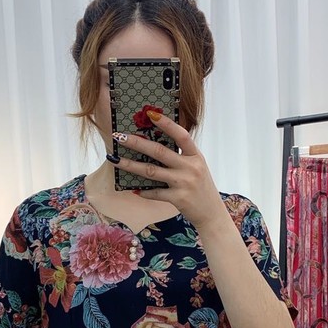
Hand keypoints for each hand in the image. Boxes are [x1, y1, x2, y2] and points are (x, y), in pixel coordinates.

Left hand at [110, 112, 226, 231]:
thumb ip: (181, 156)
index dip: (166, 124)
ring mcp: (183, 183)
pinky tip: (134, 189)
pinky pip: (155, 193)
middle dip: (136, 143)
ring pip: (151, 171)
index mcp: (195, 156)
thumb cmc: (201, 188)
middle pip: (159, 151)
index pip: (181, 135)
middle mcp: (190, 167)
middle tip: (119, 136)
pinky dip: (144, 191)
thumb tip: (154, 146)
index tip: (150, 114)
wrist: (211, 213)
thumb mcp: (197, 167)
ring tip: (115, 160)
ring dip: (131, 165)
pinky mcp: (178, 199)